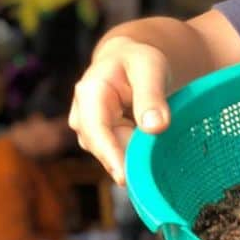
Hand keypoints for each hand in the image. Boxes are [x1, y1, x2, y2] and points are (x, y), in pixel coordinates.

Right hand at [69, 36, 171, 184]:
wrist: (129, 61)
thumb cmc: (140, 61)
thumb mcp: (150, 68)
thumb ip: (152, 96)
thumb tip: (155, 127)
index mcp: (90, 93)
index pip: (96, 130)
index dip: (110, 155)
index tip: (124, 178)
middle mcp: (83, 115)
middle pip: (103, 148)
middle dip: (128, 161)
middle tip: (156, 171)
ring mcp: (89, 131)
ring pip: (112, 155)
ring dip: (134, 159)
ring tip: (157, 155)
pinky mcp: (101, 141)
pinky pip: (119, 156)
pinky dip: (135, 158)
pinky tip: (151, 156)